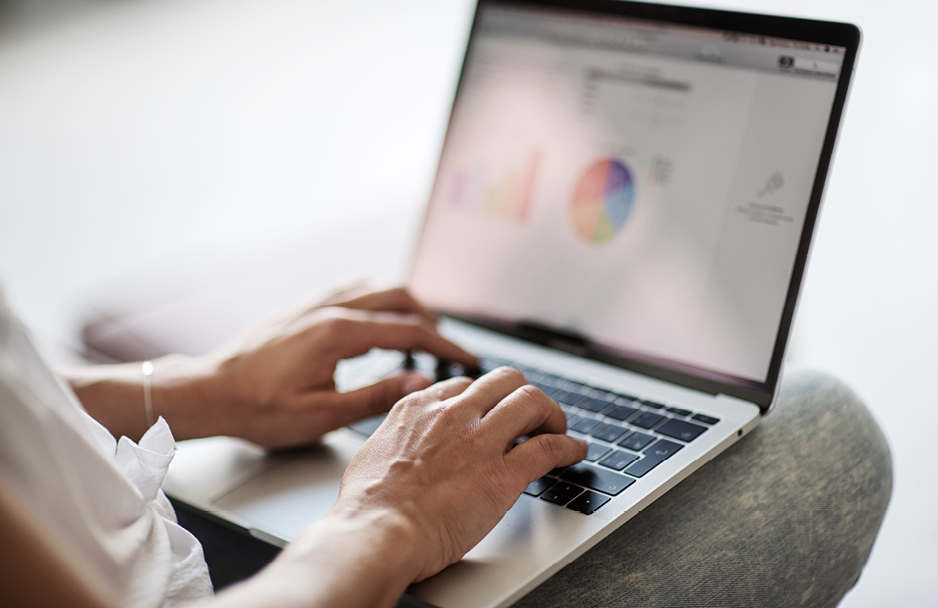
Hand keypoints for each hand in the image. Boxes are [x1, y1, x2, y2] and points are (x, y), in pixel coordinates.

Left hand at [194, 286, 476, 447]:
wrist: (209, 391)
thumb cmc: (259, 408)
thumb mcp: (323, 415)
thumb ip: (377, 396)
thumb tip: (422, 383)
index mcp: (338, 333)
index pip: (410, 331)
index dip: (445, 345)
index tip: (467, 358)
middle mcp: (330, 308)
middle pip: (399, 296)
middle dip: (430, 319)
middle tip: (447, 346)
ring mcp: (315, 302)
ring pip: (376, 288)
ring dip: (405, 306)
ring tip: (420, 333)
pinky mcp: (303, 306)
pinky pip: (353, 290)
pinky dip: (378, 302)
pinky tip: (377, 322)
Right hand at [333, 366, 587, 581]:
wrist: (378, 530)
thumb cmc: (369, 504)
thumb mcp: (375, 448)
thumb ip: (398, 433)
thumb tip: (403, 434)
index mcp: (421, 406)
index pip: (468, 384)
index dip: (488, 397)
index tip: (496, 410)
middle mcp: (454, 414)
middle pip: (506, 380)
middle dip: (523, 394)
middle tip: (533, 414)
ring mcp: (481, 440)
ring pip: (532, 401)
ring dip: (551, 413)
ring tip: (557, 428)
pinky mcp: (503, 473)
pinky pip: (548, 447)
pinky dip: (568, 445)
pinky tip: (574, 450)